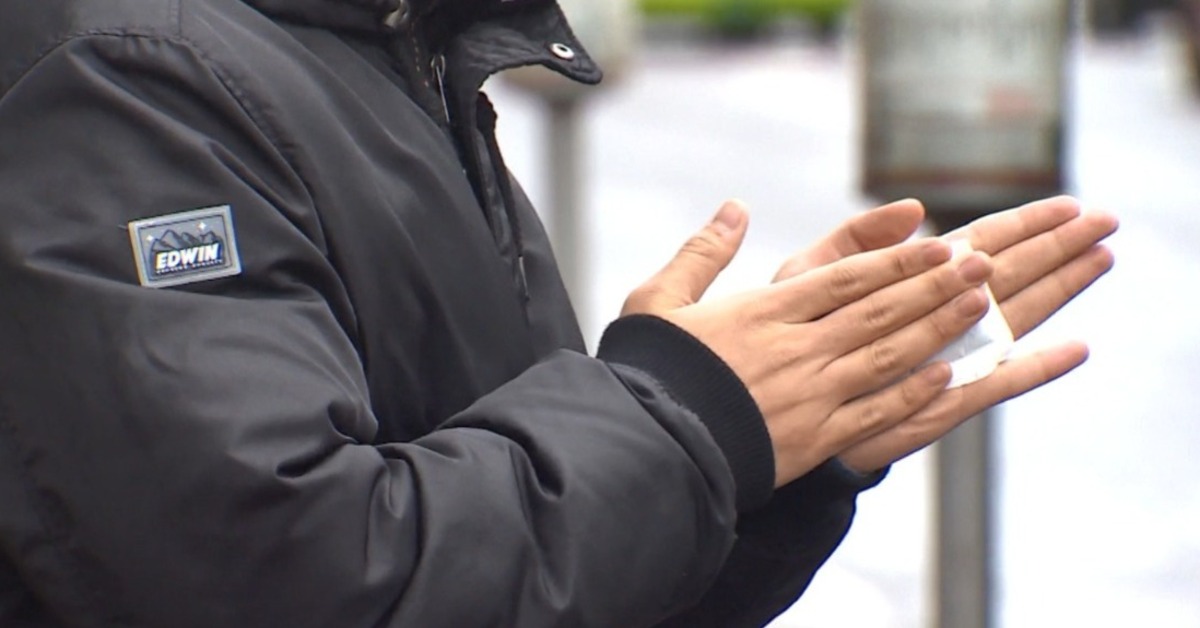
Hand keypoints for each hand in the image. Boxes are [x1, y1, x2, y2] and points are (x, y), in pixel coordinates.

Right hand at [623, 201, 995, 486]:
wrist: (645, 446)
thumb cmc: (648, 371)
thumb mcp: (658, 299)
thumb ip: (702, 252)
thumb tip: (735, 207)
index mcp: (762, 312)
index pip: (844, 278)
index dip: (896, 259)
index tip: (939, 241)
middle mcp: (795, 349)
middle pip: (878, 310)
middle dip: (933, 283)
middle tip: (981, 261)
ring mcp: (810, 395)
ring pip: (886, 354)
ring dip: (937, 326)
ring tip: (980, 302)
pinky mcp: (812, 438)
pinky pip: (875, 412)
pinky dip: (914, 391)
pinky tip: (948, 374)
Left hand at [771, 196, 1118, 471]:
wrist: (776, 406)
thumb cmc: (792, 336)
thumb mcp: (814, 276)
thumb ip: (858, 241)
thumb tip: (913, 207)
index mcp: (911, 284)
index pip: (978, 246)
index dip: (1022, 224)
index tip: (1068, 203)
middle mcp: (937, 320)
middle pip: (1009, 275)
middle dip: (1056, 247)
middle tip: (1107, 220)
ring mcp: (945, 358)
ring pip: (1011, 320)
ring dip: (1057, 290)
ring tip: (1100, 259)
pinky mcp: (938, 402)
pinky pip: (991, 385)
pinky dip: (1031, 370)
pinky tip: (1072, 350)